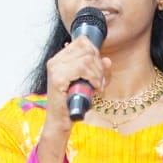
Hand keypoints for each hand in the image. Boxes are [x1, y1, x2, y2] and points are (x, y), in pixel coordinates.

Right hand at [33, 40, 110, 162]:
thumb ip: (99, 71)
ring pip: (86, 58)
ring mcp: (55, 68)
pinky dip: (93, 78)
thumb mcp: (90, 83)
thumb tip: (107, 60)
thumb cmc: (73, 102)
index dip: (95, 53)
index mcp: (60, 58)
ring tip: (97, 85)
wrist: (60, 121)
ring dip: (97, 73)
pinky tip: (94, 88)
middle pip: (86, 48)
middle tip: (99, 80)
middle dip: (99, 64)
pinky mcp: (58, 78)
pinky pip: (82, 68)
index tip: (98, 69)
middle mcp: (55, 61)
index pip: (82, 42)